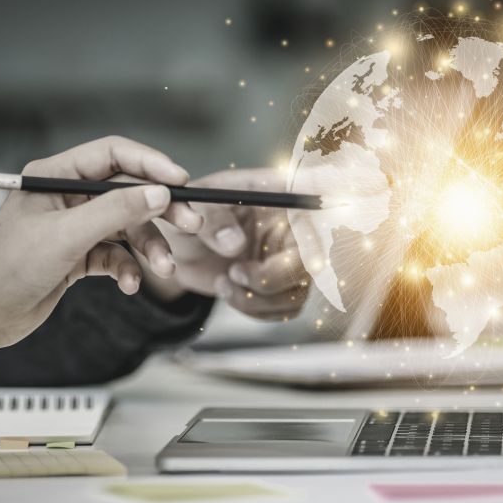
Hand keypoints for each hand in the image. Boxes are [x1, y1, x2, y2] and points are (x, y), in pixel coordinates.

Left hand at [0, 136, 202, 388]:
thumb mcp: (67, 235)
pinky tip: (129, 285)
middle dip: (161, 211)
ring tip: (165, 268)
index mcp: (56, 176)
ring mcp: (77, 226)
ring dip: (149, 248)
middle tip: (192, 223)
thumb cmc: (10, 268)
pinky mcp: (82, 255)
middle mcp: (69, 196)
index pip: (113, 155)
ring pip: (129, 228)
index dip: (150, 163)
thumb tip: (159, 194)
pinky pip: (118, 256)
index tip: (181, 180)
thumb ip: (115, 210)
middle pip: (129, 192)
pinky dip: (129, 270)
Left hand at [141, 168, 309, 320]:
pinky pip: (288, 308)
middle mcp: (294, 224)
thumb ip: (212, 220)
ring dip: (258, 297)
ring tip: (225, 283)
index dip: (322, 207)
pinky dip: (257, 310)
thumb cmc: (190, 215)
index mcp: (278, 192)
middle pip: (314, 256)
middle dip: (274, 275)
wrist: (181, 248)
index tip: (303, 226)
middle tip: (237, 273)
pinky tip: (231, 293)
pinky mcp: (285, 285)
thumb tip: (235, 244)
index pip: (316, 195)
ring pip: (300, 289)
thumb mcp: (193, 209)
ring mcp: (292, 257)